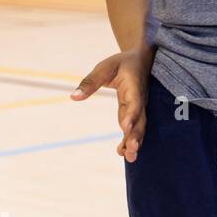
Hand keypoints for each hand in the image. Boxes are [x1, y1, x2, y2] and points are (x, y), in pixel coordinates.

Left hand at [69, 46, 155, 162]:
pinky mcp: (134, 112)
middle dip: (135, 135)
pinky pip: (134, 128)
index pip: (134, 103)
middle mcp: (139, 100)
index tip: (125, 127)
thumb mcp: (104, 67)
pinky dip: (130, 140)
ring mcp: (138, 108)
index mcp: (134, 87)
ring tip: (129, 157)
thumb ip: (90, 82)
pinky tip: (123, 152)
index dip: (131, 115)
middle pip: (140, 120)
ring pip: (139, 127)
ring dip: (135, 142)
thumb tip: (74, 97)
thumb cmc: (122, 63)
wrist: (142, 59)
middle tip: (131, 150)